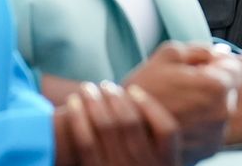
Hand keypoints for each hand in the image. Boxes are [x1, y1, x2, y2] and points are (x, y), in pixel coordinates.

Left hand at [62, 82, 181, 165]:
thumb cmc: (137, 165)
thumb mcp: (159, 158)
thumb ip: (160, 136)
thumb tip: (160, 91)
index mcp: (167, 164)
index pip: (167, 130)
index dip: (150, 105)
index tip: (135, 90)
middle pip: (131, 123)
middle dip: (116, 97)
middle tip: (106, 84)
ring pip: (107, 127)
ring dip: (94, 100)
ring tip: (87, 88)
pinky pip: (86, 141)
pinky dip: (78, 117)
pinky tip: (74, 102)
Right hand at [123, 42, 241, 162]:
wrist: (123, 129)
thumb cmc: (144, 88)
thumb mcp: (169, 53)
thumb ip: (200, 49)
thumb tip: (222, 52)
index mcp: (216, 86)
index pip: (234, 68)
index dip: (217, 62)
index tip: (199, 66)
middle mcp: (223, 113)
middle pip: (229, 88)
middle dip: (212, 82)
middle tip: (184, 84)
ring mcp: (216, 135)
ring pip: (220, 108)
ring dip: (207, 102)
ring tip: (179, 102)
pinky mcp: (209, 150)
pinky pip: (213, 127)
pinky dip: (201, 121)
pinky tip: (180, 118)